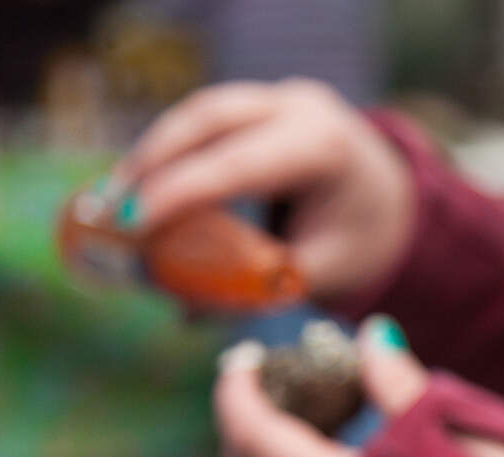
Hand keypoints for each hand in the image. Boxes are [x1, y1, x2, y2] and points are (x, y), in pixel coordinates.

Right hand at [115, 79, 416, 302]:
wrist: (391, 204)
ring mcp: (279, 97)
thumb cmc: (357, 243)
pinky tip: (143, 186)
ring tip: (118, 202)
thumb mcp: (318, 273)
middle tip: (112, 211)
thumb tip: (184, 311)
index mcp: (324, 148)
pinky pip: (207, 121)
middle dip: (154, 161)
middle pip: (209, 120)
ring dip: (155, 154)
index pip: (239, 165)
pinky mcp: (260, 103)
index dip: (181, 191)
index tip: (133, 224)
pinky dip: (173, 151)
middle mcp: (300, 108)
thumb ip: (254, 287)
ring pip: (201, 114)